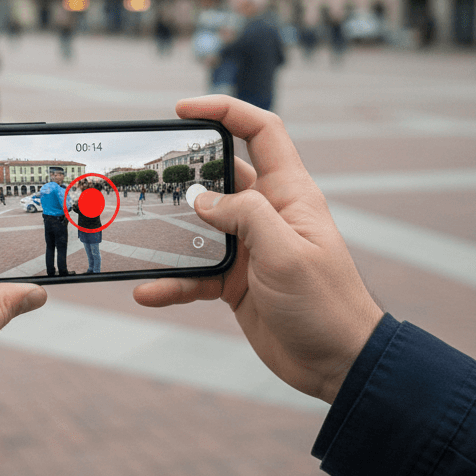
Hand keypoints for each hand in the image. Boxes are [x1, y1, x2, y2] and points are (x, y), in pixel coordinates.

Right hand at [133, 96, 382, 403]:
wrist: (338, 364)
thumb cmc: (326, 304)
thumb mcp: (285, 254)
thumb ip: (245, 217)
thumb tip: (200, 198)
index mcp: (289, 194)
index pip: (260, 132)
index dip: (225, 111)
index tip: (183, 110)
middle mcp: (267, 214)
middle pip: (218, 178)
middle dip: (183, 175)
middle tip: (147, 178)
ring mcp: (250, 248)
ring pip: (198, 227)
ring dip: (169, 235)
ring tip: (137, 236)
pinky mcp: (236, 282)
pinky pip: (194, 274)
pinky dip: (172, 282)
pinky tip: (148, 291)